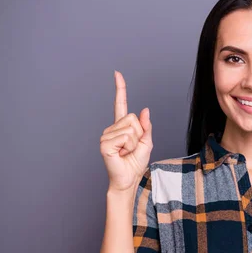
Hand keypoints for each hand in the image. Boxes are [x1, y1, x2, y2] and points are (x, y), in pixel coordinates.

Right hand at [99, 70, 152, 191]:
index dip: (120, 89)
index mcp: (122, 127)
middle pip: (133, 119)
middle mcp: (112, 128)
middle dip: (139, 135)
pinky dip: (129, 147)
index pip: (120, 104)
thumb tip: (144, 109)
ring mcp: (106, 135)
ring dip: (134, 143)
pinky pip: (126, 137)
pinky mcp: (104, 143)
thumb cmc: (135, 163)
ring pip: (131, 129)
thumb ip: (146, 126)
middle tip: (132, 148)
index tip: (117, 73)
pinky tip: (121, 154)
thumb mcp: (146, 143)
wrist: (128, 179)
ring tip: (126, 152)